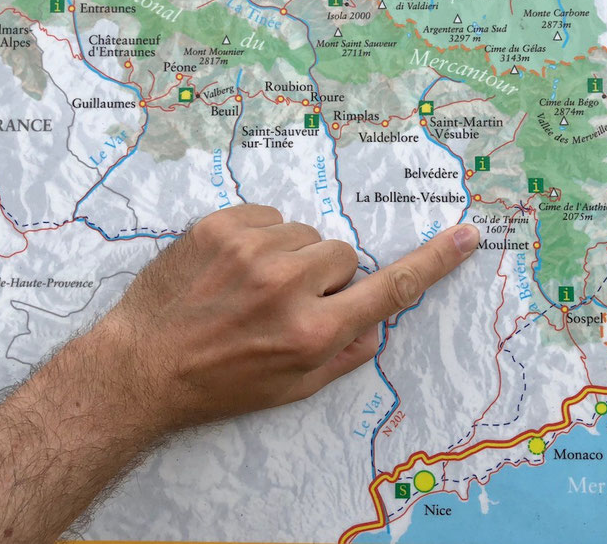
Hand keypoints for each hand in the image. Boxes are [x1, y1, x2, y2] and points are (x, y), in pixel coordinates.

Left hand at [98, 204, 479, 432]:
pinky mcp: (221, 225)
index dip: (433, 262)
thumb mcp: (290, 389)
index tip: (466, 234)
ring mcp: (252, 250)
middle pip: (342, 254)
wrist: (140, 365)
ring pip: (304, 233)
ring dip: (289, 256)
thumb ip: (344, 355)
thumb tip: (376, 322)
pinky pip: (268, 215)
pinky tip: (232, 266)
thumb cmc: (219, 383)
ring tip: (250, 286)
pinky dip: (259, 237)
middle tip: (284, 302)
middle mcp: (288, 286)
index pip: (389, 290)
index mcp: (313, 332)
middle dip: (325, 276)